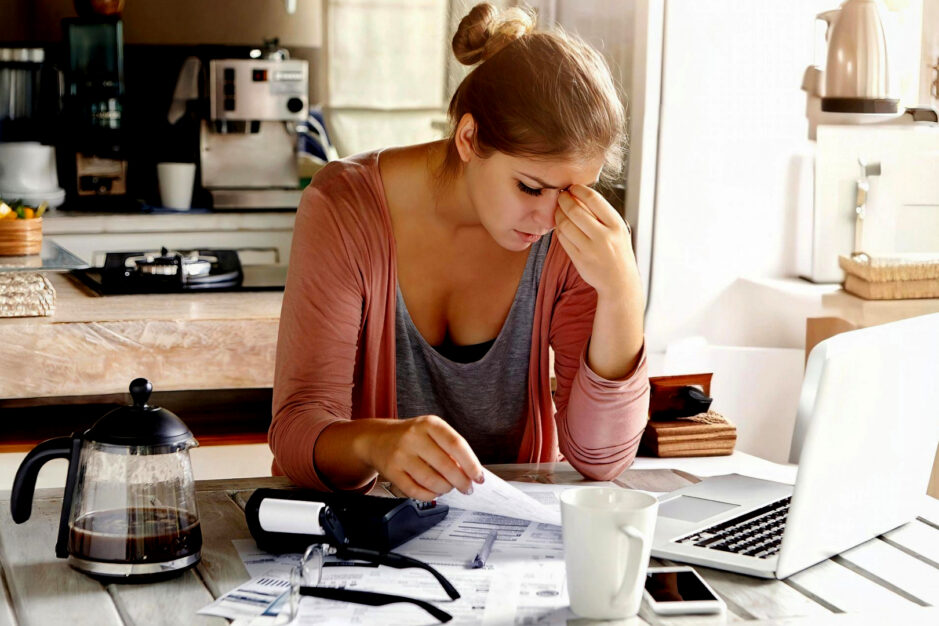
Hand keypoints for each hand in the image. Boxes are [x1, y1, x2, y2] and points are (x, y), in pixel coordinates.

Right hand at [359, 415, 484, 500]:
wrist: (377, 438)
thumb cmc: (412, 436)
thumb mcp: (431, 431)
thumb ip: (450, 447)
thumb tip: (471, 472)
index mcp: (429, 424)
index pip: (456, 444)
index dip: (471, 464)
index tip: (479, 477)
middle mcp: (413, 437)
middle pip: (446, 466)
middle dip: (461, 481)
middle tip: (467, 488)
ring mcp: (400, 454)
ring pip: (432, 481)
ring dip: (446, 489)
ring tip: (448, 487)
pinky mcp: (391, 471)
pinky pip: (415, 491)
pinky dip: (430, 495)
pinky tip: (434, 491)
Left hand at [554, 185, 637, 297]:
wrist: (619, 282)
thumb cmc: (618, 252)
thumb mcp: (618, 231)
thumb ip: (602, 215)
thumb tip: (579, 195)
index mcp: (616, 225)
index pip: (594, 199)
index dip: (579, 190)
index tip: (572, 187)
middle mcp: (604, 237)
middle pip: (575, 211)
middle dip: (564, 200)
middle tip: (561, 196)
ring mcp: (590, 249)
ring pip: (565, 225)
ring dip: (558, 214)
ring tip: (559, 210)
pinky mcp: (578, 259)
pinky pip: (563, 239)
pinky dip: (559, 229)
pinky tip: (560, 225)